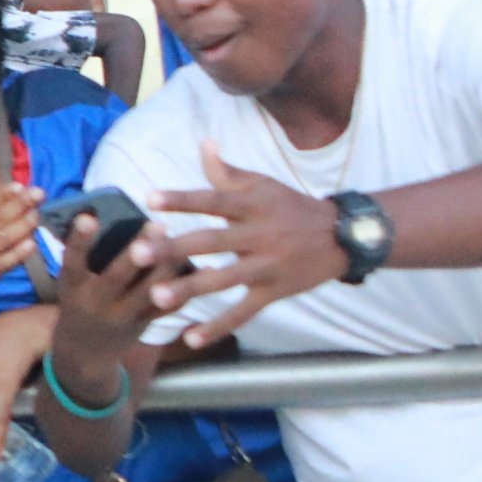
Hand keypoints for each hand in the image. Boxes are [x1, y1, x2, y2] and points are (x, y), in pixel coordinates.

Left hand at [143, 147, 349, 344]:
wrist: (342, 236)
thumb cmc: (291, 207)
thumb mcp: (264, 185)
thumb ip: (228, 172)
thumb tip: (204, 144)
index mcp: (252, 205)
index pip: (213, 199)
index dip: (183, 199)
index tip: (150, 199)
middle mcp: (259, 234)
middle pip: (212, 241)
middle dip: (174, 248)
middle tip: (139, 254)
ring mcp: (267, 266)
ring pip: (225, 279)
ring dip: (191, 288)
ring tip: (158, 297)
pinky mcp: (274, 292)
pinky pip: (244, 312)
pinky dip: (219, 327)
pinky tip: (190, 338)